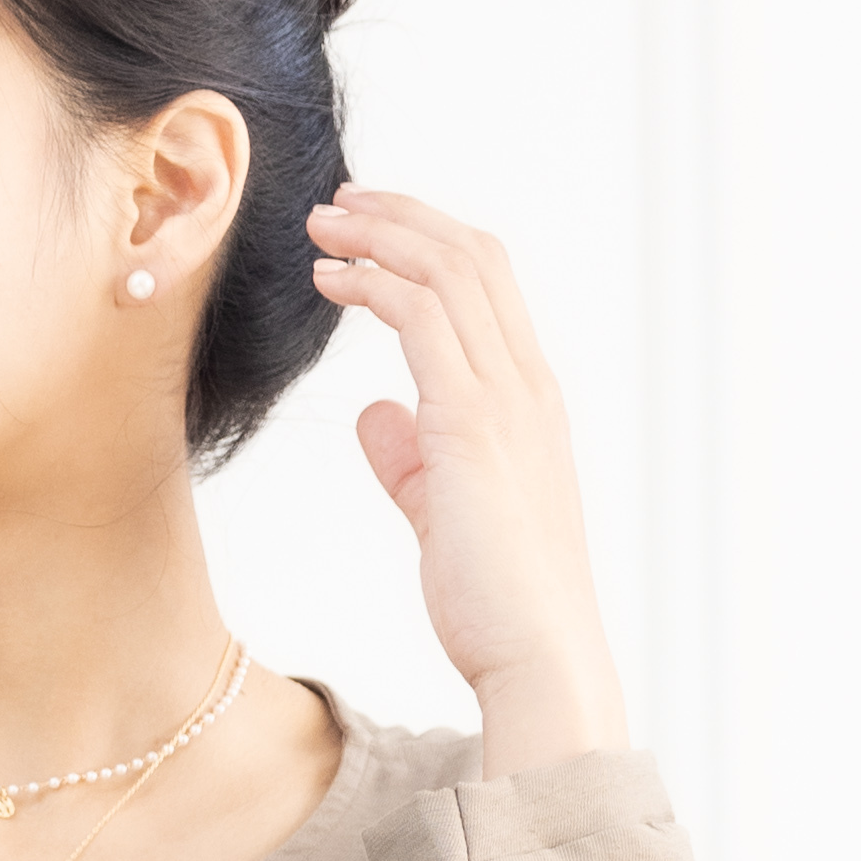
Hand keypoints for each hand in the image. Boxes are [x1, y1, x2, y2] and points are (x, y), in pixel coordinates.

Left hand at [309, 190, 628, 779]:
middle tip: (338, 204)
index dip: (429, 245)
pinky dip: (373, 284)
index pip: (488, 288)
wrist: (538, 657)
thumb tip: (375, 420)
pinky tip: (332, 281)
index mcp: (530, 402)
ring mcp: (506, 398)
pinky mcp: (470, 422)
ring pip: (448, 271)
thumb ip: (412, 461)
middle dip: (401, 217)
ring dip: (380, 234)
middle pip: (472, 256)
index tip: (370, 232)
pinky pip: (422, 317)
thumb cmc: (496, 605)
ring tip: (323, 224)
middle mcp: (526, 385)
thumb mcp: (443, 515)